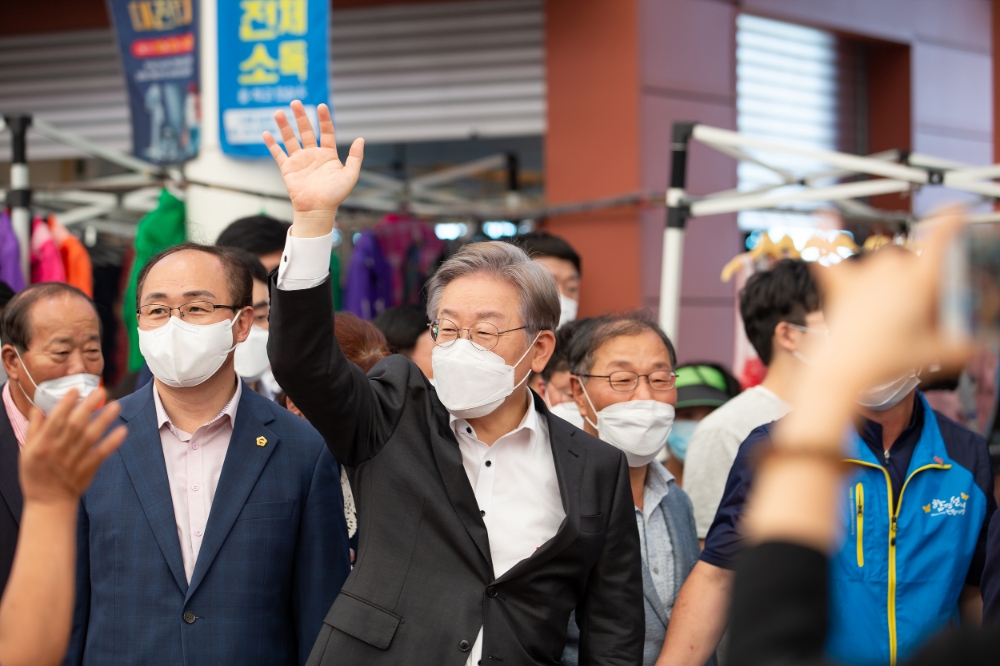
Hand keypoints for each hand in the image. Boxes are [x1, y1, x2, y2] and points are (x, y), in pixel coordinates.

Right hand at [19, 388, 126, 505]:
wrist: (48, 502)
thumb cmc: (36, 475)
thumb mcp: (26, 452)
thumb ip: (33, 429)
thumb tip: (38, 408)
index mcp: (42, 445)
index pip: (55, 420)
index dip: (66, 404)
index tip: (76, 389)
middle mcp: (59, 451)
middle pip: (75, 425)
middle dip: (88, 406)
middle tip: (100, 391)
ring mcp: (74, 460)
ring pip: (90, 436)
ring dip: (104, 420)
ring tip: (116, 405)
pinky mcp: (88, 469)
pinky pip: (102, 453)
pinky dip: (112, 442)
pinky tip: (122, 430)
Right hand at [263, 101, 364, 236]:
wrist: (318, 210)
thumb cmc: (335, 195)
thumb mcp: (350, 175)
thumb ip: (355, 157)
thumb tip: (360, 139)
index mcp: (328, 154)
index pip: (326, 131)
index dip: (324, 119)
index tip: (322, 105)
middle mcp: (313, 154)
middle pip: (306, 131)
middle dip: (301, 116)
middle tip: (295, 102)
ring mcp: (299, 160)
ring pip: (290, 139)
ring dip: (284, 126)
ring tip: (278, 112)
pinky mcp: (288, 168)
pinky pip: (278, 154)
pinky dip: (272, 144)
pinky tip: (266, 133)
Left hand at [773, 205, 969, 453]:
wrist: (845, 369)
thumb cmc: (889, 360)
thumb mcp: (936, 352)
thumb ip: (963, 345)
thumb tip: (981, 344)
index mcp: (920, 280)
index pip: (940, 238)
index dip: (951, 220)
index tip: (957, 209)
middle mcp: (892, 269)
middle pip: (914, 260)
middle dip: (919, 280)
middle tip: (915, 311)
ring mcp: (864, 274)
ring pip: (885, 262)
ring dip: (889, 277)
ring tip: (886, 311)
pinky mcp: (840, 283)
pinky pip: (830, 252)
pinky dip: (825, 237)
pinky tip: (823, 214)